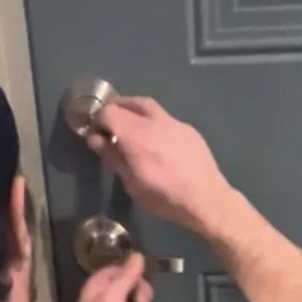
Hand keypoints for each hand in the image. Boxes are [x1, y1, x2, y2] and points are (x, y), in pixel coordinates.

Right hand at [87, 97, 236, 236]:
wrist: (207, 199)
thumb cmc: (165, 198)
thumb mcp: (132, 184)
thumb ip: (113, 157)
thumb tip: (94, 138)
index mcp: (137, 136)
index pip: (109, 112)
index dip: (98, 120)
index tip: (95, 132)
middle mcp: (155, 122)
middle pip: (129, 102)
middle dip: (115, 110)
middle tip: (109, 125)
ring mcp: (174, 122)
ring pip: (149, 106)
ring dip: (134, 112)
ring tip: (130, 128)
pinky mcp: (188, 129)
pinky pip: (165, 119)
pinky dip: (153, 123)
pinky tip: (155, 141)